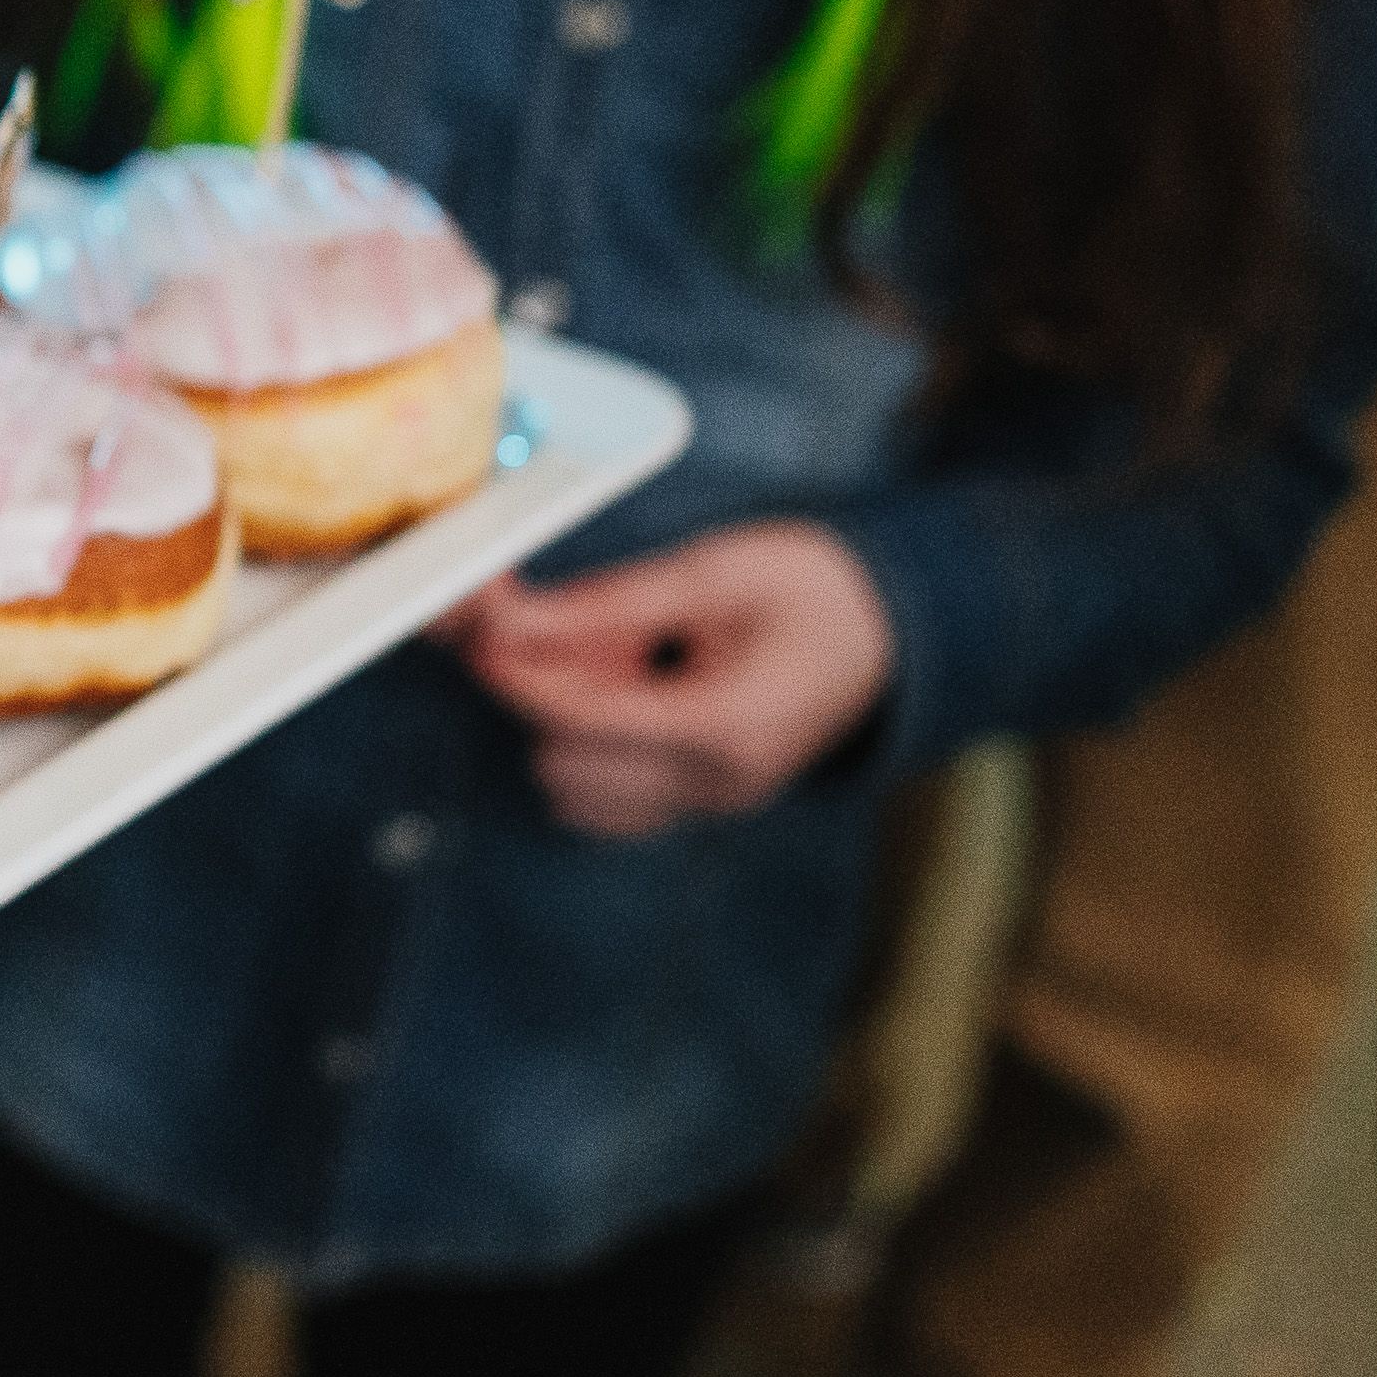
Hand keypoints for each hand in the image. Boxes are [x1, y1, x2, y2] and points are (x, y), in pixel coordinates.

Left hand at [440, 522, 896, 838]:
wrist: (900, 629)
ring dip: (562, 727)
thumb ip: (608, 604)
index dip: (515, 675)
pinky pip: (612, 802)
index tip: (477, 630)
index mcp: (725, 726)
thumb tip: (512, 619)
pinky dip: (591, 751)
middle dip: (537, 694)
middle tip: (542, 624)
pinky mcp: (706, 802)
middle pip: (564, 764)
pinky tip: (624, 690)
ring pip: (578, 793)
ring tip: (606, 657)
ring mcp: (714, 803)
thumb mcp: (714, 573)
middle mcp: (717, 785)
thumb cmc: (820, 590)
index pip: (579, 721)